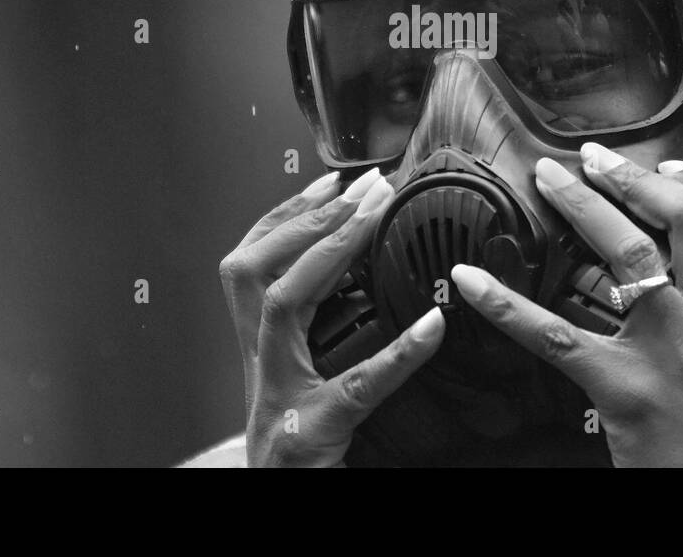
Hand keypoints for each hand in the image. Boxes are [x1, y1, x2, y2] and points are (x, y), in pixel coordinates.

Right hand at [220, 168, 445, 466]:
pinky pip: (357, 385)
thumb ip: (318, 334)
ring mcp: (281, 396)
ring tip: (373, 218)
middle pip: (253, 272)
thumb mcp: (301, 382)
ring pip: (283, 308)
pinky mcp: (314, 432)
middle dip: (304, 219)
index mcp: (261, 350)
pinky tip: (432, 327)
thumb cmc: (300, 451)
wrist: (279, 500)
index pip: (251, 264)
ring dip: (328, 253)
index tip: (330, 181)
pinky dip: (397, 353)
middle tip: (361, 186)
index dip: (284, 217)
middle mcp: (261, 365)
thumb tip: (364, 280)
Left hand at [451, 145, 682, 466]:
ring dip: (583, 204)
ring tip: (549, 176)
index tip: (676, 169)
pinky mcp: (619, 383)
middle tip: (595, 158)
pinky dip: (506, 305)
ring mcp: (666, 346)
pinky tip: (468, 280)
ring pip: (629, 252)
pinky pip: (555, 335)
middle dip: (637, 176)